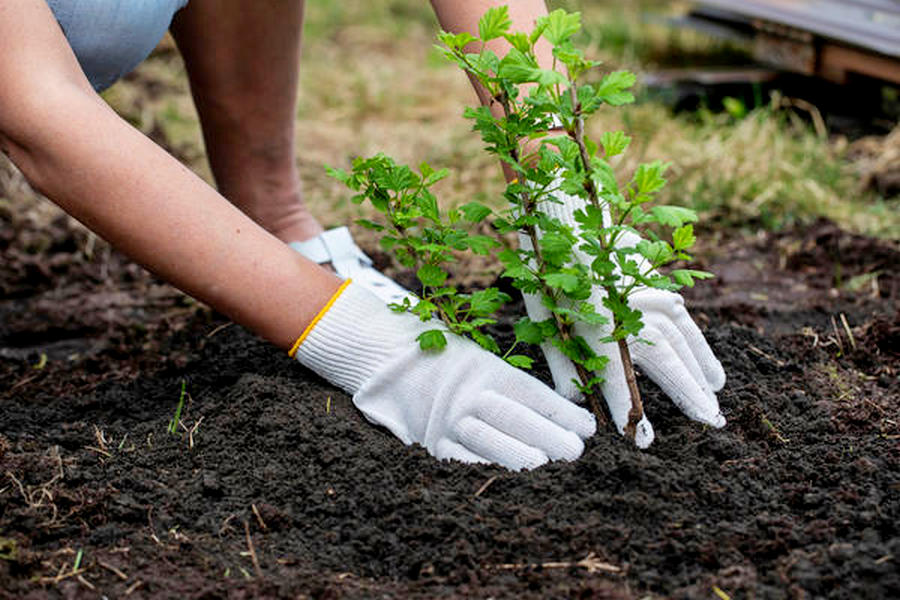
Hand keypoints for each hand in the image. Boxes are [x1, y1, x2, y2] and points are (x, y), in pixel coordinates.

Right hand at [293, 282, 595, 469]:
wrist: (391, 362)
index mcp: (487, 371)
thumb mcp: (487, 366)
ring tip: (542, 467)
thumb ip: (522, 392)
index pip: (531, 393)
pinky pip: (457, 459)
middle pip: (511, 416)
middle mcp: (468, 394)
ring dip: (515, 455)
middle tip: (574, 452)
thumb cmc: (452, 367)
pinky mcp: (430, 441)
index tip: (588, 429)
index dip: (560, 412)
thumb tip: (573, 420)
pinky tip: (504, 480)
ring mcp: (447, 418)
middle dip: (545, 434)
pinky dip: (481, 470)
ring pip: (485, 440)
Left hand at [519, 193, 725, 447]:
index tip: (643, 442)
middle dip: (688, 394)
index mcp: (591, 324)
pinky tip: (708, 365)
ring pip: (679, 337)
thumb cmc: (543, 273)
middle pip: (664, 358)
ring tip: (716, 400)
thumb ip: (561, 363)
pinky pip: (680, 314)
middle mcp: (623, 310)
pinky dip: (697, 341)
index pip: (616, 378)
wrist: (558, 213)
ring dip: (699, 370)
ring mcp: (640, 294)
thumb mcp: (542, 321)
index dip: (629, 412)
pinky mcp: (648, 281)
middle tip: (712, 423)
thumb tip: (574, 400)